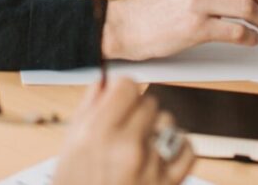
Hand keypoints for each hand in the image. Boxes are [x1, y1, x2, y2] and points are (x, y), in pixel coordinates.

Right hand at [55, 78, 194, 184]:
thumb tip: (103, 82)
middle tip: (125, 130)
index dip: (122, 91)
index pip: (127, 86)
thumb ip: (88, 111)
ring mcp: (151, 166)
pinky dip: (178, 148)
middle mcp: (126, 147)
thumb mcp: (69, 150)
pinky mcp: (169, 183)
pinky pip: (188, 149)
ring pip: (168, 123)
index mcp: (97, 134)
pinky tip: (162, 154)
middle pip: (149, 102)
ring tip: (141, 146)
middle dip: (137, 113)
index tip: (119, 99)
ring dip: (157, 130)